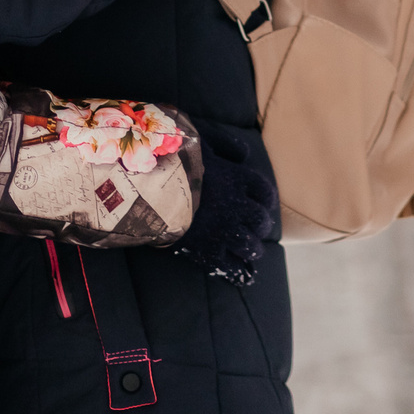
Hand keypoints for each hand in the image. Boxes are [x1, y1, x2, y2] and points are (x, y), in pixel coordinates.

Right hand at [172, 143, 276, 285]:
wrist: (147, 186)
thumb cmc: (173, 158)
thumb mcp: (203, 138)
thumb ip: (227, 143)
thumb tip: (245, 155)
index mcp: (236, 178)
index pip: (263, 190)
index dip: (266, 198)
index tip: (264, 203)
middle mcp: (235, 206)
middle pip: (260, 220)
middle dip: (261, 225)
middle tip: (257, 228)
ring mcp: (223, 231)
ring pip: (250, 245)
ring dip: (253, 249)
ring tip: (251, 251)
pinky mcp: (207, 251)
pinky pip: (230, 267)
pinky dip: (238, 271)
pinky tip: (240, 274)